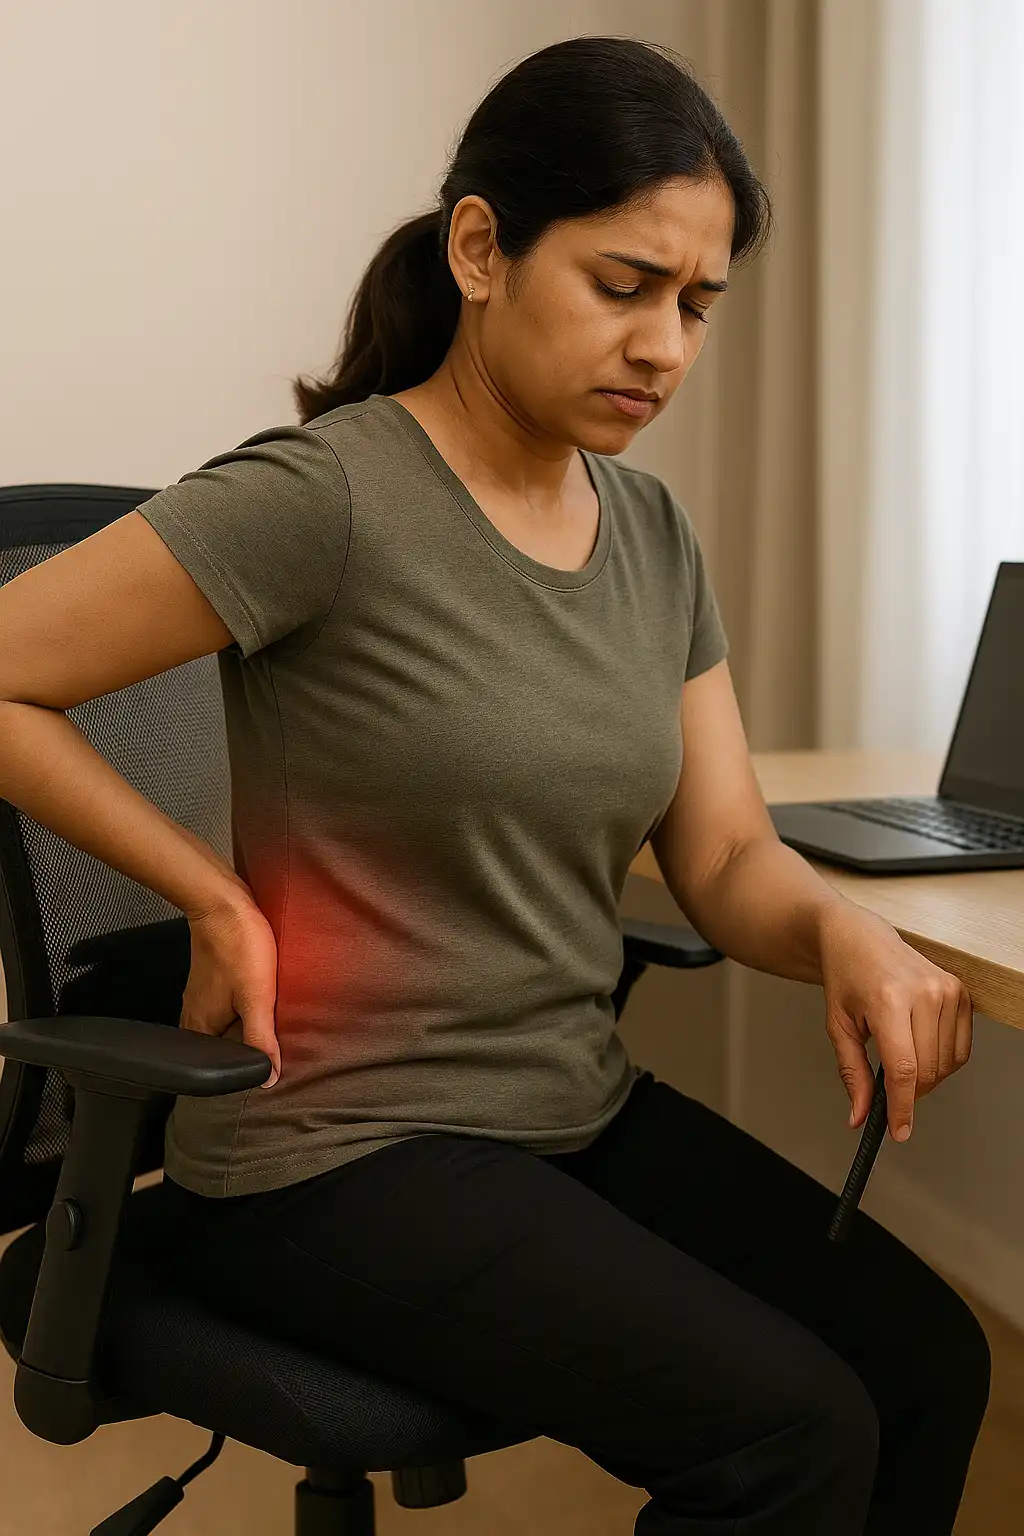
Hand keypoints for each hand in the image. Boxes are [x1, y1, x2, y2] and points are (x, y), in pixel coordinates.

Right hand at [181, 890, 280, 1086]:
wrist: (221, 901)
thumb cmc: (237, 946)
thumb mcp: (256, 997)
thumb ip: (261, 1039)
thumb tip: (269, 1079)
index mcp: (201, 1027)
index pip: (222, 1064)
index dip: (247, 1066)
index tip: (270, 1065)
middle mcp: (195, 1015)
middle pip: (224, 1043)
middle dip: (250, 1044)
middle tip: (278, 1043)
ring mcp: (201, 994)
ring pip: (227, 1020)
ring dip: (249, 1021)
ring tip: (274, 1021)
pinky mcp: (212, 976)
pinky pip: (228, 1000)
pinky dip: (245, 1003)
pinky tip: (262, 996)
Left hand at [818, 899, 972, 1142]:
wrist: (860, 937)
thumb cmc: (846, 977)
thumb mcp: (838, 1026)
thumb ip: (852, 1073)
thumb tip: (861, 1116)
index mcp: (888, 999)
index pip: (904, 1068)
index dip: (902, 1107)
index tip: (899, 1130)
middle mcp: (923, 993)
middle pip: (927, 1071)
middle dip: (909, 1093)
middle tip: (889, 1091)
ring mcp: (946, 990)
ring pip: (946, 1064)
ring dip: (926, 1078)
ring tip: (900, 1059)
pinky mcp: (960, 991)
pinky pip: (961, 1048)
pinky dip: (943, 1061)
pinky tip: (921, 1047)